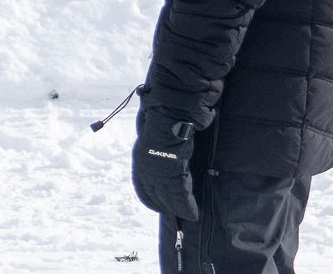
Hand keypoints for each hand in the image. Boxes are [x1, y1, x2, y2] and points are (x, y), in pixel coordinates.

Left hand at [128, 96, 203, 220]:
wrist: (167, 116)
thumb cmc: (159, 119)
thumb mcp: (149, 134)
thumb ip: (152, 146)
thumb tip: (159, 147)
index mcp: (139, 161)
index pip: (142, 187)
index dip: (149, 199)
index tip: (156, 205)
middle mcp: (146, 171)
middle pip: (156, 196)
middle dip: (165, 206)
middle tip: (174, 214)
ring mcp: (159, 174)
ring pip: (169, 199)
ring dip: (179, 209)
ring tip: (188, 215)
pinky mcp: (174, 176)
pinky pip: (181, 197)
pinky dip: (188, 207)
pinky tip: (193, 213)